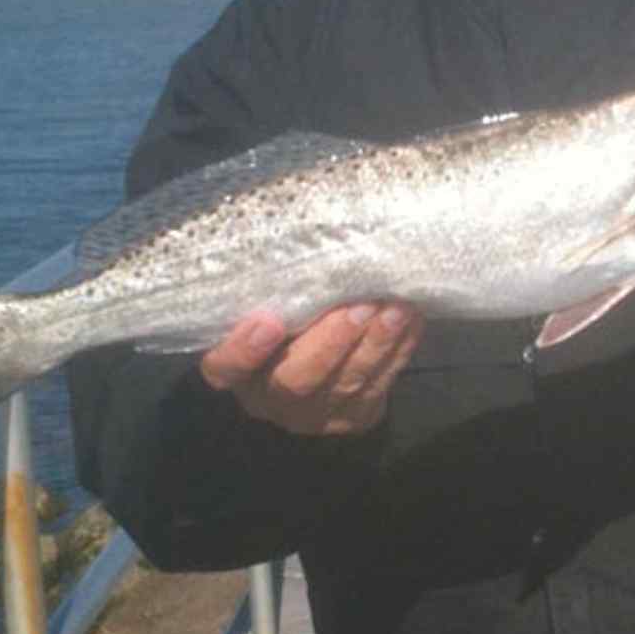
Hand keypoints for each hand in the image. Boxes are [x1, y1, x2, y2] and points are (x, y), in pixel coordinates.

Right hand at [200, 302, 423, 435]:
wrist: (317, 364)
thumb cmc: (284, 317)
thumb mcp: (268, 303)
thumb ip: (274, 283)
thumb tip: (294, 217)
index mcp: (236, 370)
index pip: (224, 368)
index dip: (243, 350)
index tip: (267, 320)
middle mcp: (269, 398)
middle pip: (295, 381)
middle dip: (331, 343)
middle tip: (358, 307)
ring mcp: (314, 414)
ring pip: (345, 384)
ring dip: (375, 345)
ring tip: (395, 309)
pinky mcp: (353, 417)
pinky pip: (378, 386)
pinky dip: (397, 351)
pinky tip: (409, 321)